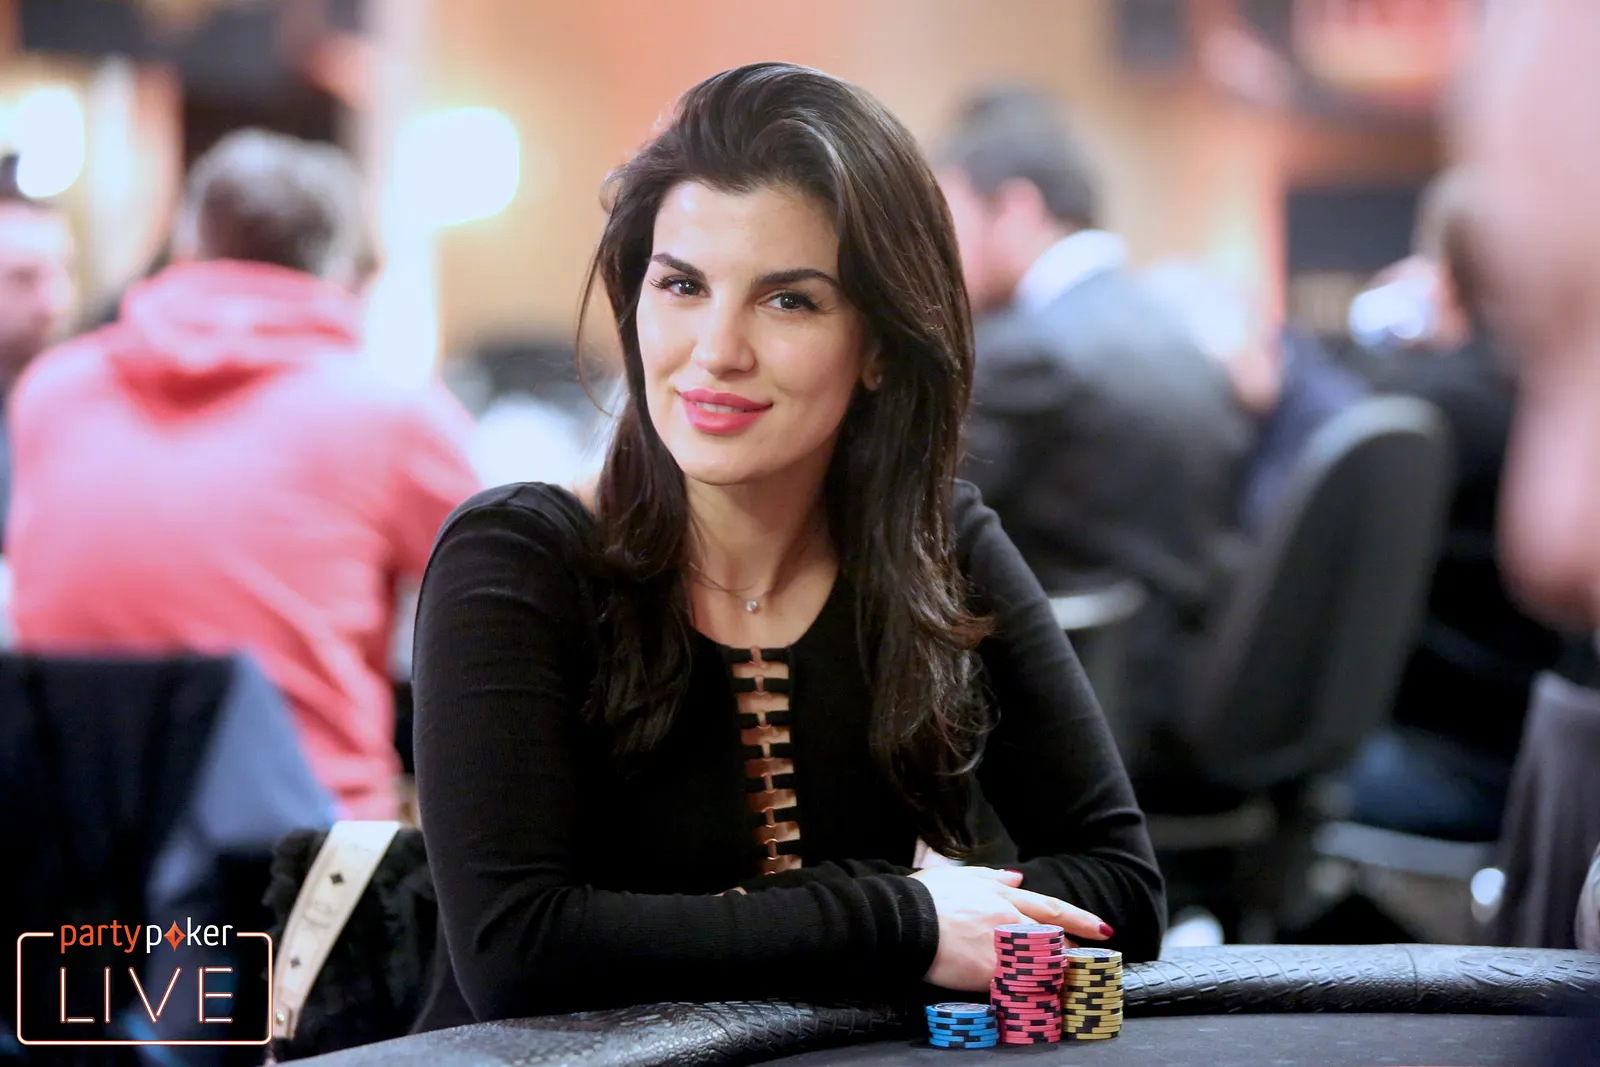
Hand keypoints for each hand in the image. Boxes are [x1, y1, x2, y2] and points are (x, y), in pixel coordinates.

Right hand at [910, 867, 1111, 990]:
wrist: (903, 919)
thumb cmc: (924, 896)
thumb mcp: (957, 876)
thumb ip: (990, 876)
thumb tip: (1015, 876)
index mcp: (1002, 896)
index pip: (1051, 908)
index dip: (1079, 919)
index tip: (1103, 929)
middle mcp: (1008, 920)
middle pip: (1052, 939)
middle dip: (1072, 952)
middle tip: (1087, 963)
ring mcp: (1001, 948)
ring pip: (1040, 964)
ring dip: (1052, 974)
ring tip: (1062, 985)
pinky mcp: (988, 973)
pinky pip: (1017, 985)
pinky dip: (1028, 992)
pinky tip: (1035, 1000)